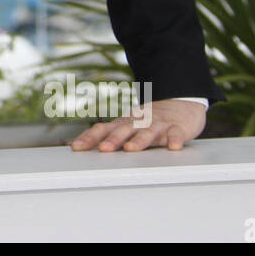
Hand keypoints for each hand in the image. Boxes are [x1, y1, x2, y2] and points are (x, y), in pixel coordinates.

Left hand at [69, 99, 205, 151]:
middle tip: (103, 149)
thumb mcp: (125, 127)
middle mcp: (138, 123)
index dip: (89, 138)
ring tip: (131, 148)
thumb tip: (75, 146)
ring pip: (147, 132)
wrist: (178, 106)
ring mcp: (157, 125)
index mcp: (123, 124)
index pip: (103, 129)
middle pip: (123, 130)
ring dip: (139, 140)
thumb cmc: (146, 121)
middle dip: (113, 140)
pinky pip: (176, 134)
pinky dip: (174, 139)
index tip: (76, 147)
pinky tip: (173, 146)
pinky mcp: (176, 128)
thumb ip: (105, 136)